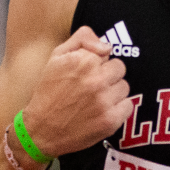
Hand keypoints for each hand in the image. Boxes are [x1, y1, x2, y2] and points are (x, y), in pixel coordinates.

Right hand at [21, 27, 132, 155]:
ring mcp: (105, 101)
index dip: (96, 63)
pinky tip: (102, 111)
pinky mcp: (110, 120)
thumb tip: (106, 45)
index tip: (85, 73)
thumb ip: (82, 39)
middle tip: (92, 86)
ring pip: (124, 87)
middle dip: (108, 75)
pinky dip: (118, 109)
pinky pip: (128, 106)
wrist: (41, 130)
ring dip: (113, 92)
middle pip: (119, 69)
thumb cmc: (48, 92)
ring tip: (96, 100)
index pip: (107, 53)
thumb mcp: (56, 57)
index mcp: (84, 61)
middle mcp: (96, 79)